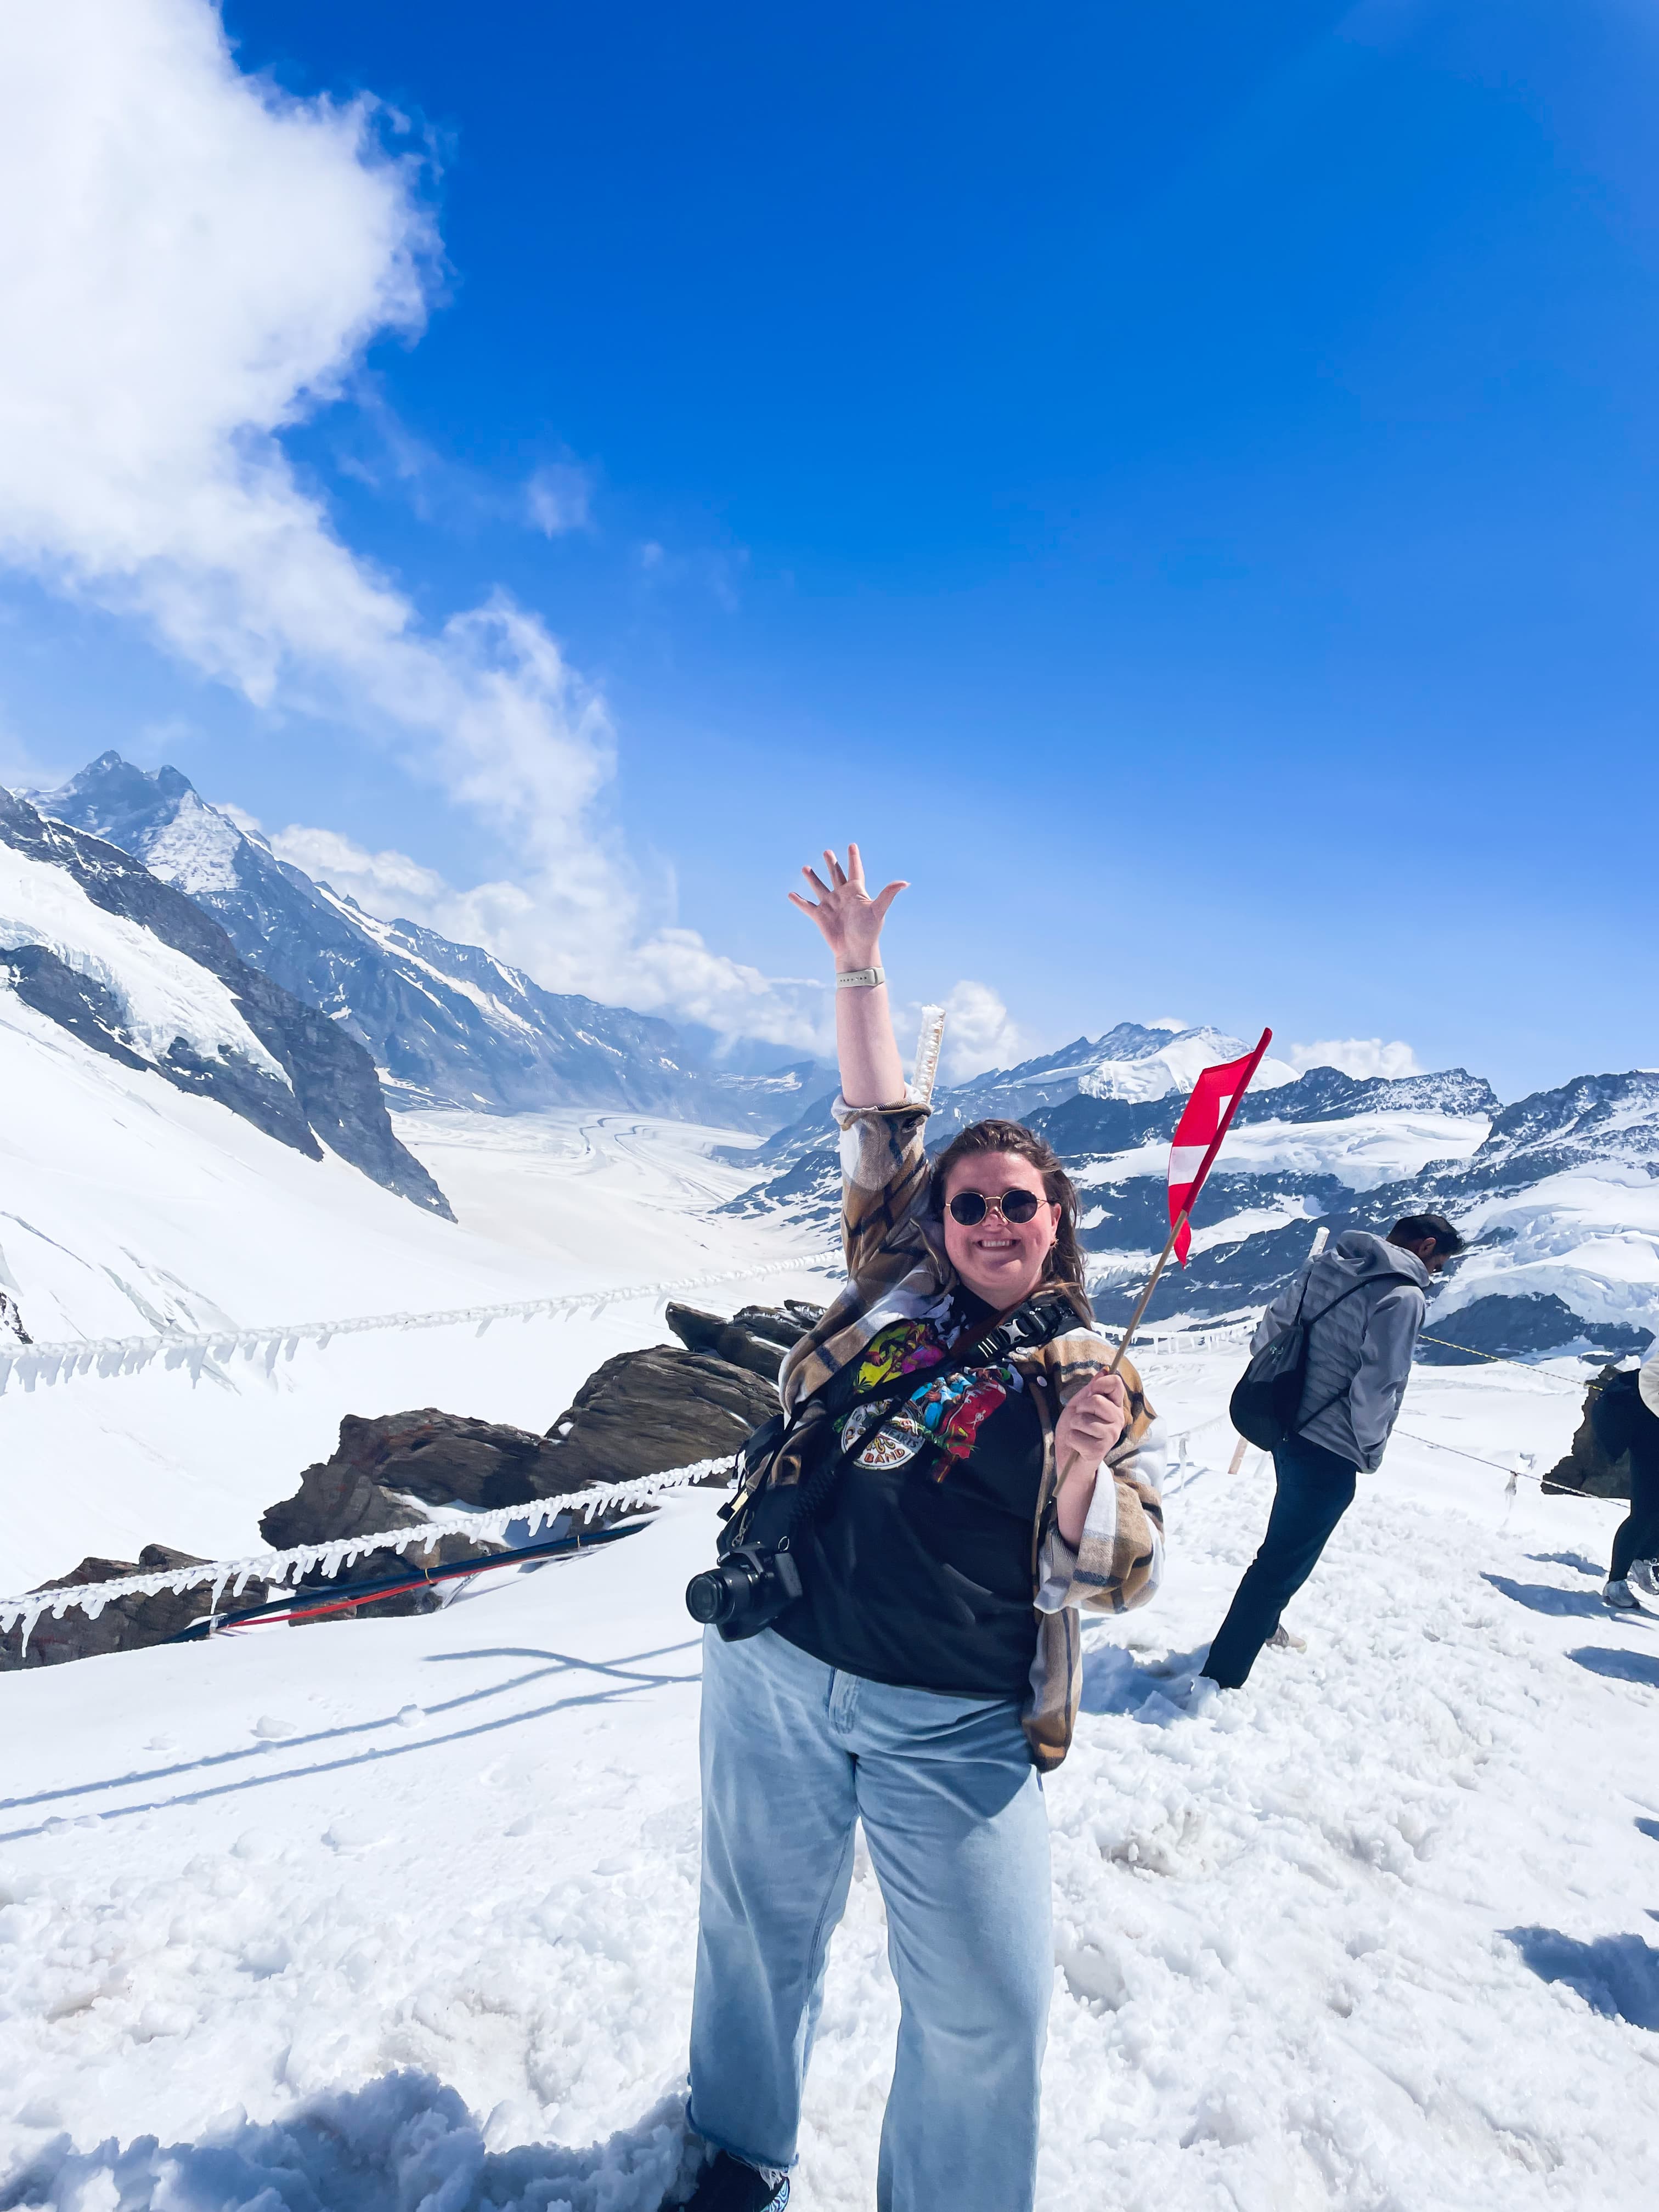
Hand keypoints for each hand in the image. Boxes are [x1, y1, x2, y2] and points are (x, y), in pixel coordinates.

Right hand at [788, 844, 906, 968]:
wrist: (855, 951)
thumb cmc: (869, 932)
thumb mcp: (878, 910)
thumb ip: (888, 894)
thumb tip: (905, 882)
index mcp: (856, 892)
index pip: (855, 871)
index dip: (854, 859)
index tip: (852, 845)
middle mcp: (842, 896)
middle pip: (836, 875)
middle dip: (832, 863)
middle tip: (827, 852)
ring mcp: (830, 905)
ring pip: (819, 887)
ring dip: (812, 878)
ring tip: (805, 868)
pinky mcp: (820, 916)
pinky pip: (807, 906)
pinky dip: (798, 901)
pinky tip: (791, 894)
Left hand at [1053, 1371, 1128, 1526]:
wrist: (1070, 1461)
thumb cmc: (1075, 1432)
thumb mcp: (1078, 1406)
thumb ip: (1090, 1390)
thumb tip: (1104, 1370)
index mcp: (1113, 1407)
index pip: (1115, 1383)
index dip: (1099, 1384)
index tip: (1090, 1393)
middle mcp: (1117, 1420)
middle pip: (1097, 1400)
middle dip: (1080, 1408)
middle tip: (1079, 1420)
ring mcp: (1110, 1435)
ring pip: (1083, 1418)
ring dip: (1073, 1425)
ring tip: (1078, 1433)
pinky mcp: (1100, 1449)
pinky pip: (1076, 1434)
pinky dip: (1070, 1439)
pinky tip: (1077, 1445)